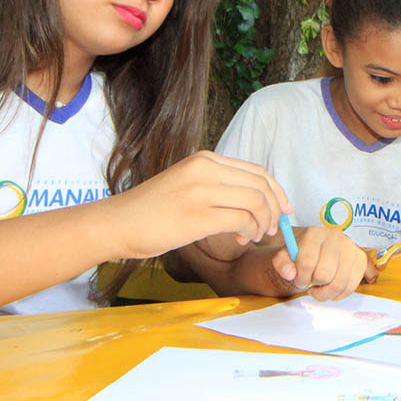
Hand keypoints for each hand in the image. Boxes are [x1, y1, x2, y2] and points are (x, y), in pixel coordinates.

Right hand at [101, 150, 290, 257]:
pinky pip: (241, 220)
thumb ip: (217, 185)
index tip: (284, 209)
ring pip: (256, 202)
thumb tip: (256, 199)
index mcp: (206, 159)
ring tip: (254, 236)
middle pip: (262, 185)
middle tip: (272, 228)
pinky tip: (241, 240)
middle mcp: (205, 169)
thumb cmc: (151, 211)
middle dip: (275, 209)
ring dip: (263, 223)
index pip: (256, 171)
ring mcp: (200, 191)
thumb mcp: (187, 184)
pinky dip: (250, 231)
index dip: (277, 191)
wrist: (115, 224)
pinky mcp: (197, 215)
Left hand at [274, 226, 367, 300]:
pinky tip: (330, 290)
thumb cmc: (304, 252)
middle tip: (311, 284)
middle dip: (314, 285)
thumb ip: (282, 263)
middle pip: (324, 274)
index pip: (307, 263)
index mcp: (314, 233)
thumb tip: (291, 274)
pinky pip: (351, 287)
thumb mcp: (287, 254)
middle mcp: (336, 237)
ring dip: (326, 293)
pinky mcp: (361, 260)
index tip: (299, 281)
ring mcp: (351, 248)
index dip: (300, 278)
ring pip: (339, 283)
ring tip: (319, 289)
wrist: (322, 245)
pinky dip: (338, 295)